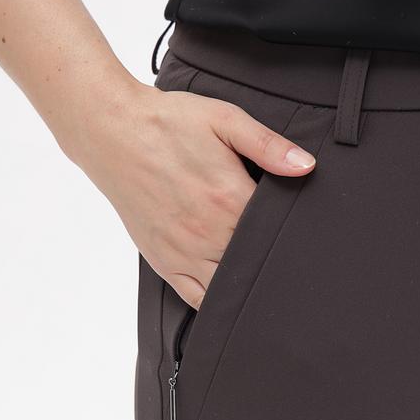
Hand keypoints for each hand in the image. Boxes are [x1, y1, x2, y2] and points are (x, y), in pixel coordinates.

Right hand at [69, 80, 315, 309]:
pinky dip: (215, 300)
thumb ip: (268, 145)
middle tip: (286, 252)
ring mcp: (184, 252)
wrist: (113, 132)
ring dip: (247, 280)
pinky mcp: (164, 261)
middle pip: (256, 261)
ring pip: (230, 285)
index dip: (292, 231)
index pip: (276, 231)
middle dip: (272, 256)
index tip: (303, 228)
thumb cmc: (167, 123)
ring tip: (261, 271)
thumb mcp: (224, 119)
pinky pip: (196, 298)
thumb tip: (306, 166)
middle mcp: (209, 233)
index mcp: (229, 198)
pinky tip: (228, 290)